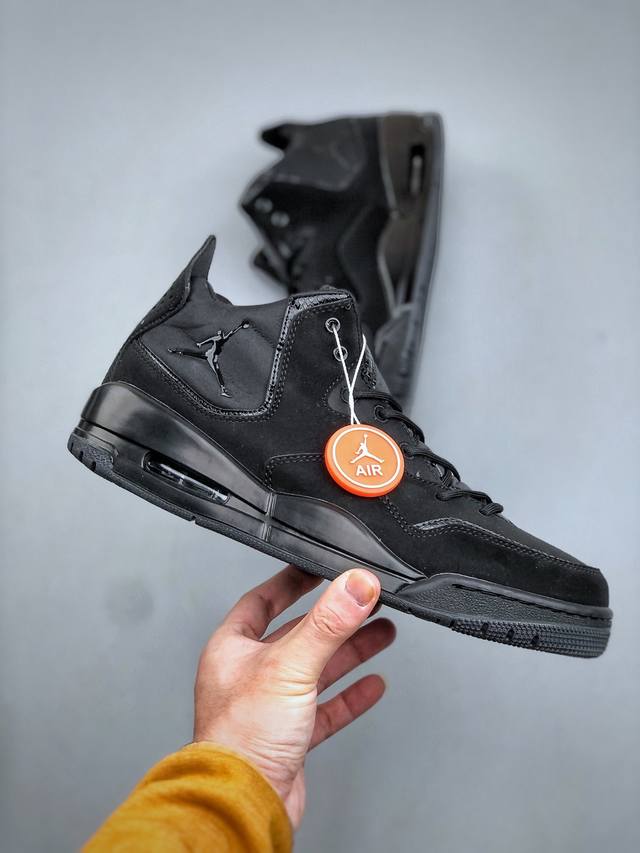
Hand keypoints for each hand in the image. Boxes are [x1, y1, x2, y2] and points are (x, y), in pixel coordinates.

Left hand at [193, 565, 394, 828]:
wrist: (243, 804)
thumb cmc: (240, 739)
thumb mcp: (289, 666)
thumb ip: (327, 624)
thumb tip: (355, 585)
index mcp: (233, 649)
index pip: (263, 600)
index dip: (292, 582)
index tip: (317, 567)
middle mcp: (250, 674)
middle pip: (299, 633)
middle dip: (335, 617)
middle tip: (364, 600)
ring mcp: (271, 705)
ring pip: (317, 668)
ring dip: (350, 651)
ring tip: (381, 632)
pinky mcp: (290, 736)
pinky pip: (326, 708)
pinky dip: (350, 695)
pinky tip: (371, 685)